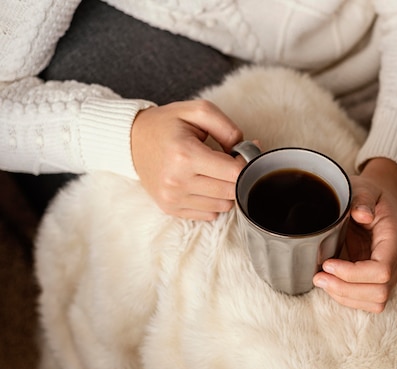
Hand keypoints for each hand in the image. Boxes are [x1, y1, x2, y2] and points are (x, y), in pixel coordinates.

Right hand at [130, 100, 244, 219]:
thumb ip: (228, 127)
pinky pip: (209, 214)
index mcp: (185, 155)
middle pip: (231, 191)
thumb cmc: (167, 124)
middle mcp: (177, 181)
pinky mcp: (171, 209)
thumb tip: (249, 149)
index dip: (246, 164)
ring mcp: (173, 199)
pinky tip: (204, 184)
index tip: (242, 154)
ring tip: (214, 172)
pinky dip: (213, 201)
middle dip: (238, 177)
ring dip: (226, 190)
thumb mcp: (198, 111)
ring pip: (223, 206)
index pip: (235, 173)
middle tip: (229, 161)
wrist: (131, 139)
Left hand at [313, 158, 396, 312]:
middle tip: (318, 277)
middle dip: (346, 289)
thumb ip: (362, 199)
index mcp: (396, 236)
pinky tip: (331, 283)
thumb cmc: (370, 193)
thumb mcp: (364, 188)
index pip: (382, 270)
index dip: (353, 274)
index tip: (327, 264)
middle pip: (381, 291)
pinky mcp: (380, 278)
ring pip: (377, 301)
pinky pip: (369, 299)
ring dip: (345, 296)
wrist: (377, 199)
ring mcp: (393, 270)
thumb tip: (361, 214)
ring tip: (322, 281)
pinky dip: (348, 297)